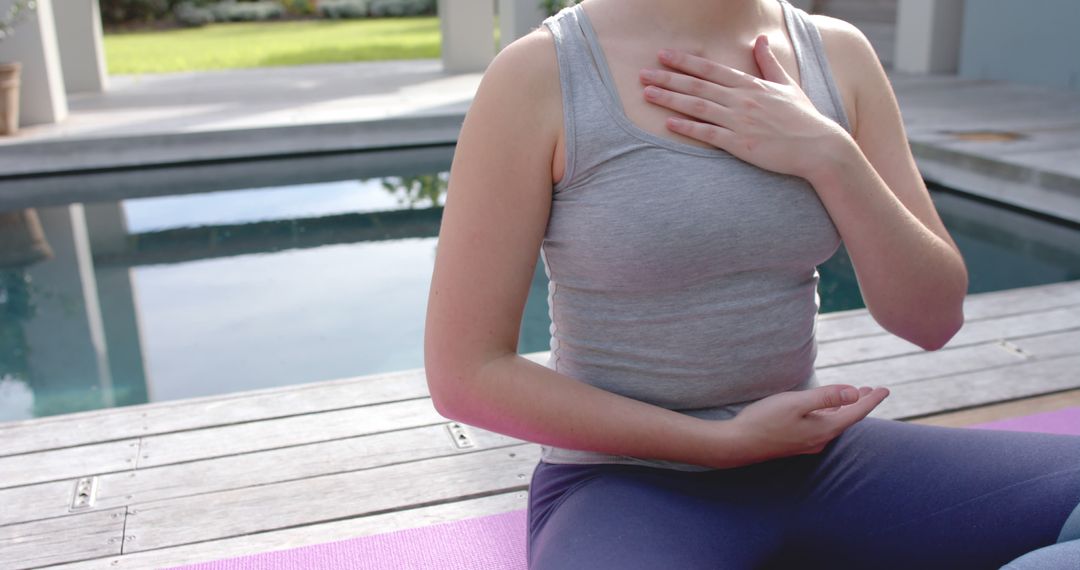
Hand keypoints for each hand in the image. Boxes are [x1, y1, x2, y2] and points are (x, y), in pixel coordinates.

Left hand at [639, 35, 849, 179]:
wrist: (819, 146)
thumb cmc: (803, 117)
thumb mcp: (786, 85)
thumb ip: (768, 63)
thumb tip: (760, 40)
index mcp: (751, 85)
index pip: (711, 70)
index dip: (685, 62)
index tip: (664, 56)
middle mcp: (742, 100)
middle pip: (698, 86)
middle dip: (668, 78)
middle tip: (642, 73)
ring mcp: (740, 121)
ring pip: (698, 106)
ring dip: (670, 99)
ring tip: (647, 93)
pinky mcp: (740, 144)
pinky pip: (708, 134)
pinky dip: (687, 128)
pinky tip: (668, 123)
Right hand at [726, 384, 889, 465]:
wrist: (738, 444)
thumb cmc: (764, 421)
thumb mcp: (796, 403)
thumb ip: (826, 397)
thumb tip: (855, 393)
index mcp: (824, 429)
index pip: (856, 413)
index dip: (872, 399)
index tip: (886, 389)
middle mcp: (820, 439)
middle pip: (847, 419)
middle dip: (861, 404)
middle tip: (874, 390)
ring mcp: (807, 443)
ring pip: (834, 423)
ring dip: (844, 409)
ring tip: (852, 396)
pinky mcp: (796, 442)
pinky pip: (822, 427)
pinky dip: (830, 414)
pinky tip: (825, 410)